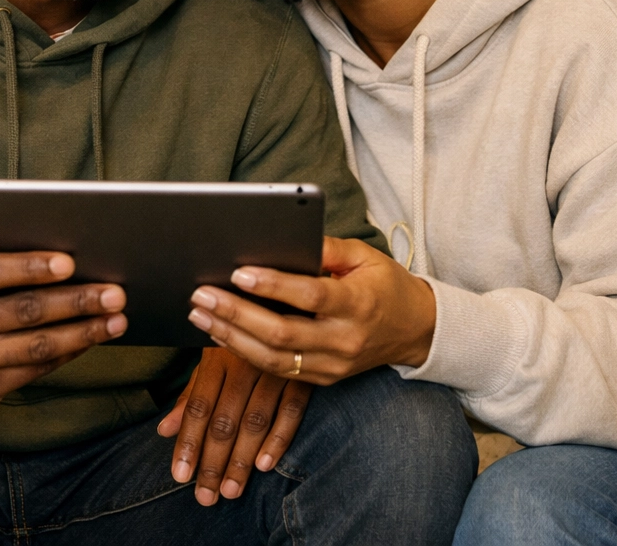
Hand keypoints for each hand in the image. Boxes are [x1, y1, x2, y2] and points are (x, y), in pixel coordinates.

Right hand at [0, 234, 127, 406]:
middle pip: (22, 312)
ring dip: (83, 333)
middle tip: (114, 292)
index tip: (69, 262)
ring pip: (35, 347)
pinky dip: (69, 353)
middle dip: (75, 301)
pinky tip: (93, 338)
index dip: (29, 267)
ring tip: (117, 319)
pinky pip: (35, 370)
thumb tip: (20, 227)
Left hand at [157, 347, 311, 505]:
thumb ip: (191, 392)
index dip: (188, 442)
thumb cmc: (239, 332)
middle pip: (225, 418)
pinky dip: (278, 438)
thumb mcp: (211, 355)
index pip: (199, 406)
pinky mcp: (303, 374)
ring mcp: (274, 367)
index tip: (180, 475)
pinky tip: (264, 465)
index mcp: (218, 355)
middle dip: (212, 461)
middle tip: (204, 496)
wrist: (286, 302)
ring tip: (230, 491)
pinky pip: (291, 410)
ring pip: (255, 419)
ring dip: (241, 459)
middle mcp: (244, 361)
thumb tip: (164, 430)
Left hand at [186, 236, 435, 383]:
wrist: (415, 331)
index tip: (239, 272)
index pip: (309, 296)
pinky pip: (277, 371)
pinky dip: (245, 352)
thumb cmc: (385, 285)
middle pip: (282, 333)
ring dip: (231, 337)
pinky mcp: (322, 379)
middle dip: (236, 314)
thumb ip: (327, 247)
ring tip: (200, 315)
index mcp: (358, 303)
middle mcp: (344, 339)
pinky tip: (220, 334)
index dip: (272, 286)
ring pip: (273, 359)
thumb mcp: (365, 257)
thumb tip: (287, 236)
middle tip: (202, 294)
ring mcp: (332, 365)